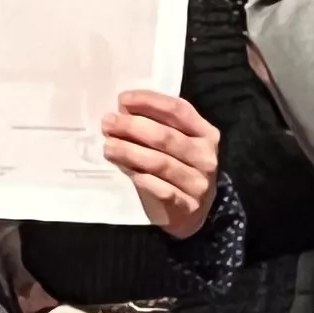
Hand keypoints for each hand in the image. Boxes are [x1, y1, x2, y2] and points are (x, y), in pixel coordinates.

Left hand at [100, 88, 219, 237]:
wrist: (192, 212)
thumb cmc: (178, 168)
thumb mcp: (173, 145)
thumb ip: (154, 126)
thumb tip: (121, 111)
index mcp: (205, 133)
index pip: (178, 110)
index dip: (149, 101)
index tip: (122, 99)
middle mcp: (206, 156)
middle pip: (166, 136)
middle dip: (133, 127)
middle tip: (108, 123)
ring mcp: (198, 183)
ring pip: (161, 163)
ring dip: (130, 152)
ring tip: (108, 146)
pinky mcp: (187, 205)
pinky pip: (162, 190)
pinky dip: (142, 179)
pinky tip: (124, 170)